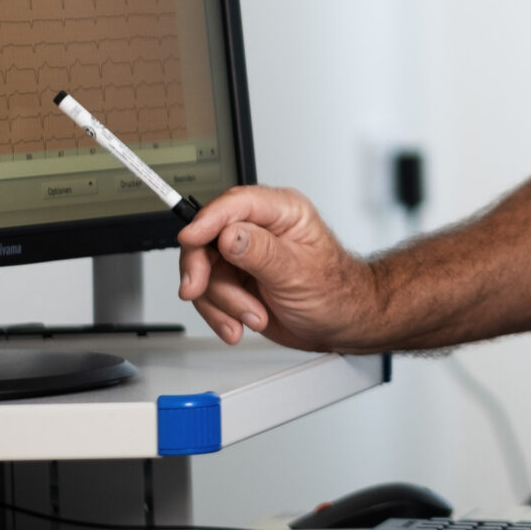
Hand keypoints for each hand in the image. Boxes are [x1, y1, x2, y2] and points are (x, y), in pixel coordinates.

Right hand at [175, 187, 378, 350]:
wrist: (341, 325)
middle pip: (207, 237)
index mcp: (282, 212)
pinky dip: (219, 314)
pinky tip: (239, 325)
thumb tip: (228, 235)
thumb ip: (261, 252)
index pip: (235, 204)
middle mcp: (260, 229)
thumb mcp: (298, 272)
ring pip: (204, 271)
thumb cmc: (336, 292)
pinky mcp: (236, 281)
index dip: (207, 220)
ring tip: (253, 316)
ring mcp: (244, 256)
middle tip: (198, 290)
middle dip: (203, 270)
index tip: (190, 239)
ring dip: (223, 301)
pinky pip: (208, 294)